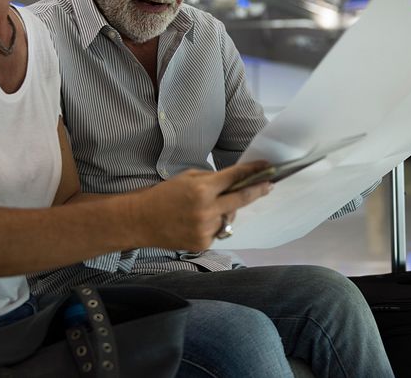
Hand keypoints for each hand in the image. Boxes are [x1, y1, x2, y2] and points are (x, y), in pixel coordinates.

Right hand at [131, 162, 271, 250]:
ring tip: (206, 208)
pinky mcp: (203, 244)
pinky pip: (218, 231)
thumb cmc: (164, 195)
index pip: (234, 178)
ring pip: (228, 217)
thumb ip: (212, 180)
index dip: (252, 171)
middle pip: (241, 199)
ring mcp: (205, 229)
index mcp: (202, 189)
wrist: (141, 220)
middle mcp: (206, 210)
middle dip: (257, 190)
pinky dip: (213, 224)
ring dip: (225, 211)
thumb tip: (235, 182)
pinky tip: (197, 221)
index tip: (266, 167)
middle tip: (269, 185)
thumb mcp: (188, 178)